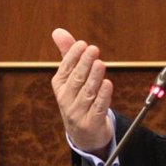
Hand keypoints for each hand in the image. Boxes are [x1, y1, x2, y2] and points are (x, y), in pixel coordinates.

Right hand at [50, 27, 113, 155]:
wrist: (84, 134)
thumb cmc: (78, 98)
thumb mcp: (71, 77)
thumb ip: (67, 54)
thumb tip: (57, 31)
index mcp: (60, 86)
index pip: (65, 69)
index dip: (73, 56)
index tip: (82, 44)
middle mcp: (66, 99)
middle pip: (76, 80)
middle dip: (85, 64)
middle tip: (93, 49)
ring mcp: (78, 113)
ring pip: (87, 93)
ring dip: (94, 78)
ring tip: (100, 64)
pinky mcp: (92, 123)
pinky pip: (98, 108)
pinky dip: (103, 96)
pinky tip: (108, 84)